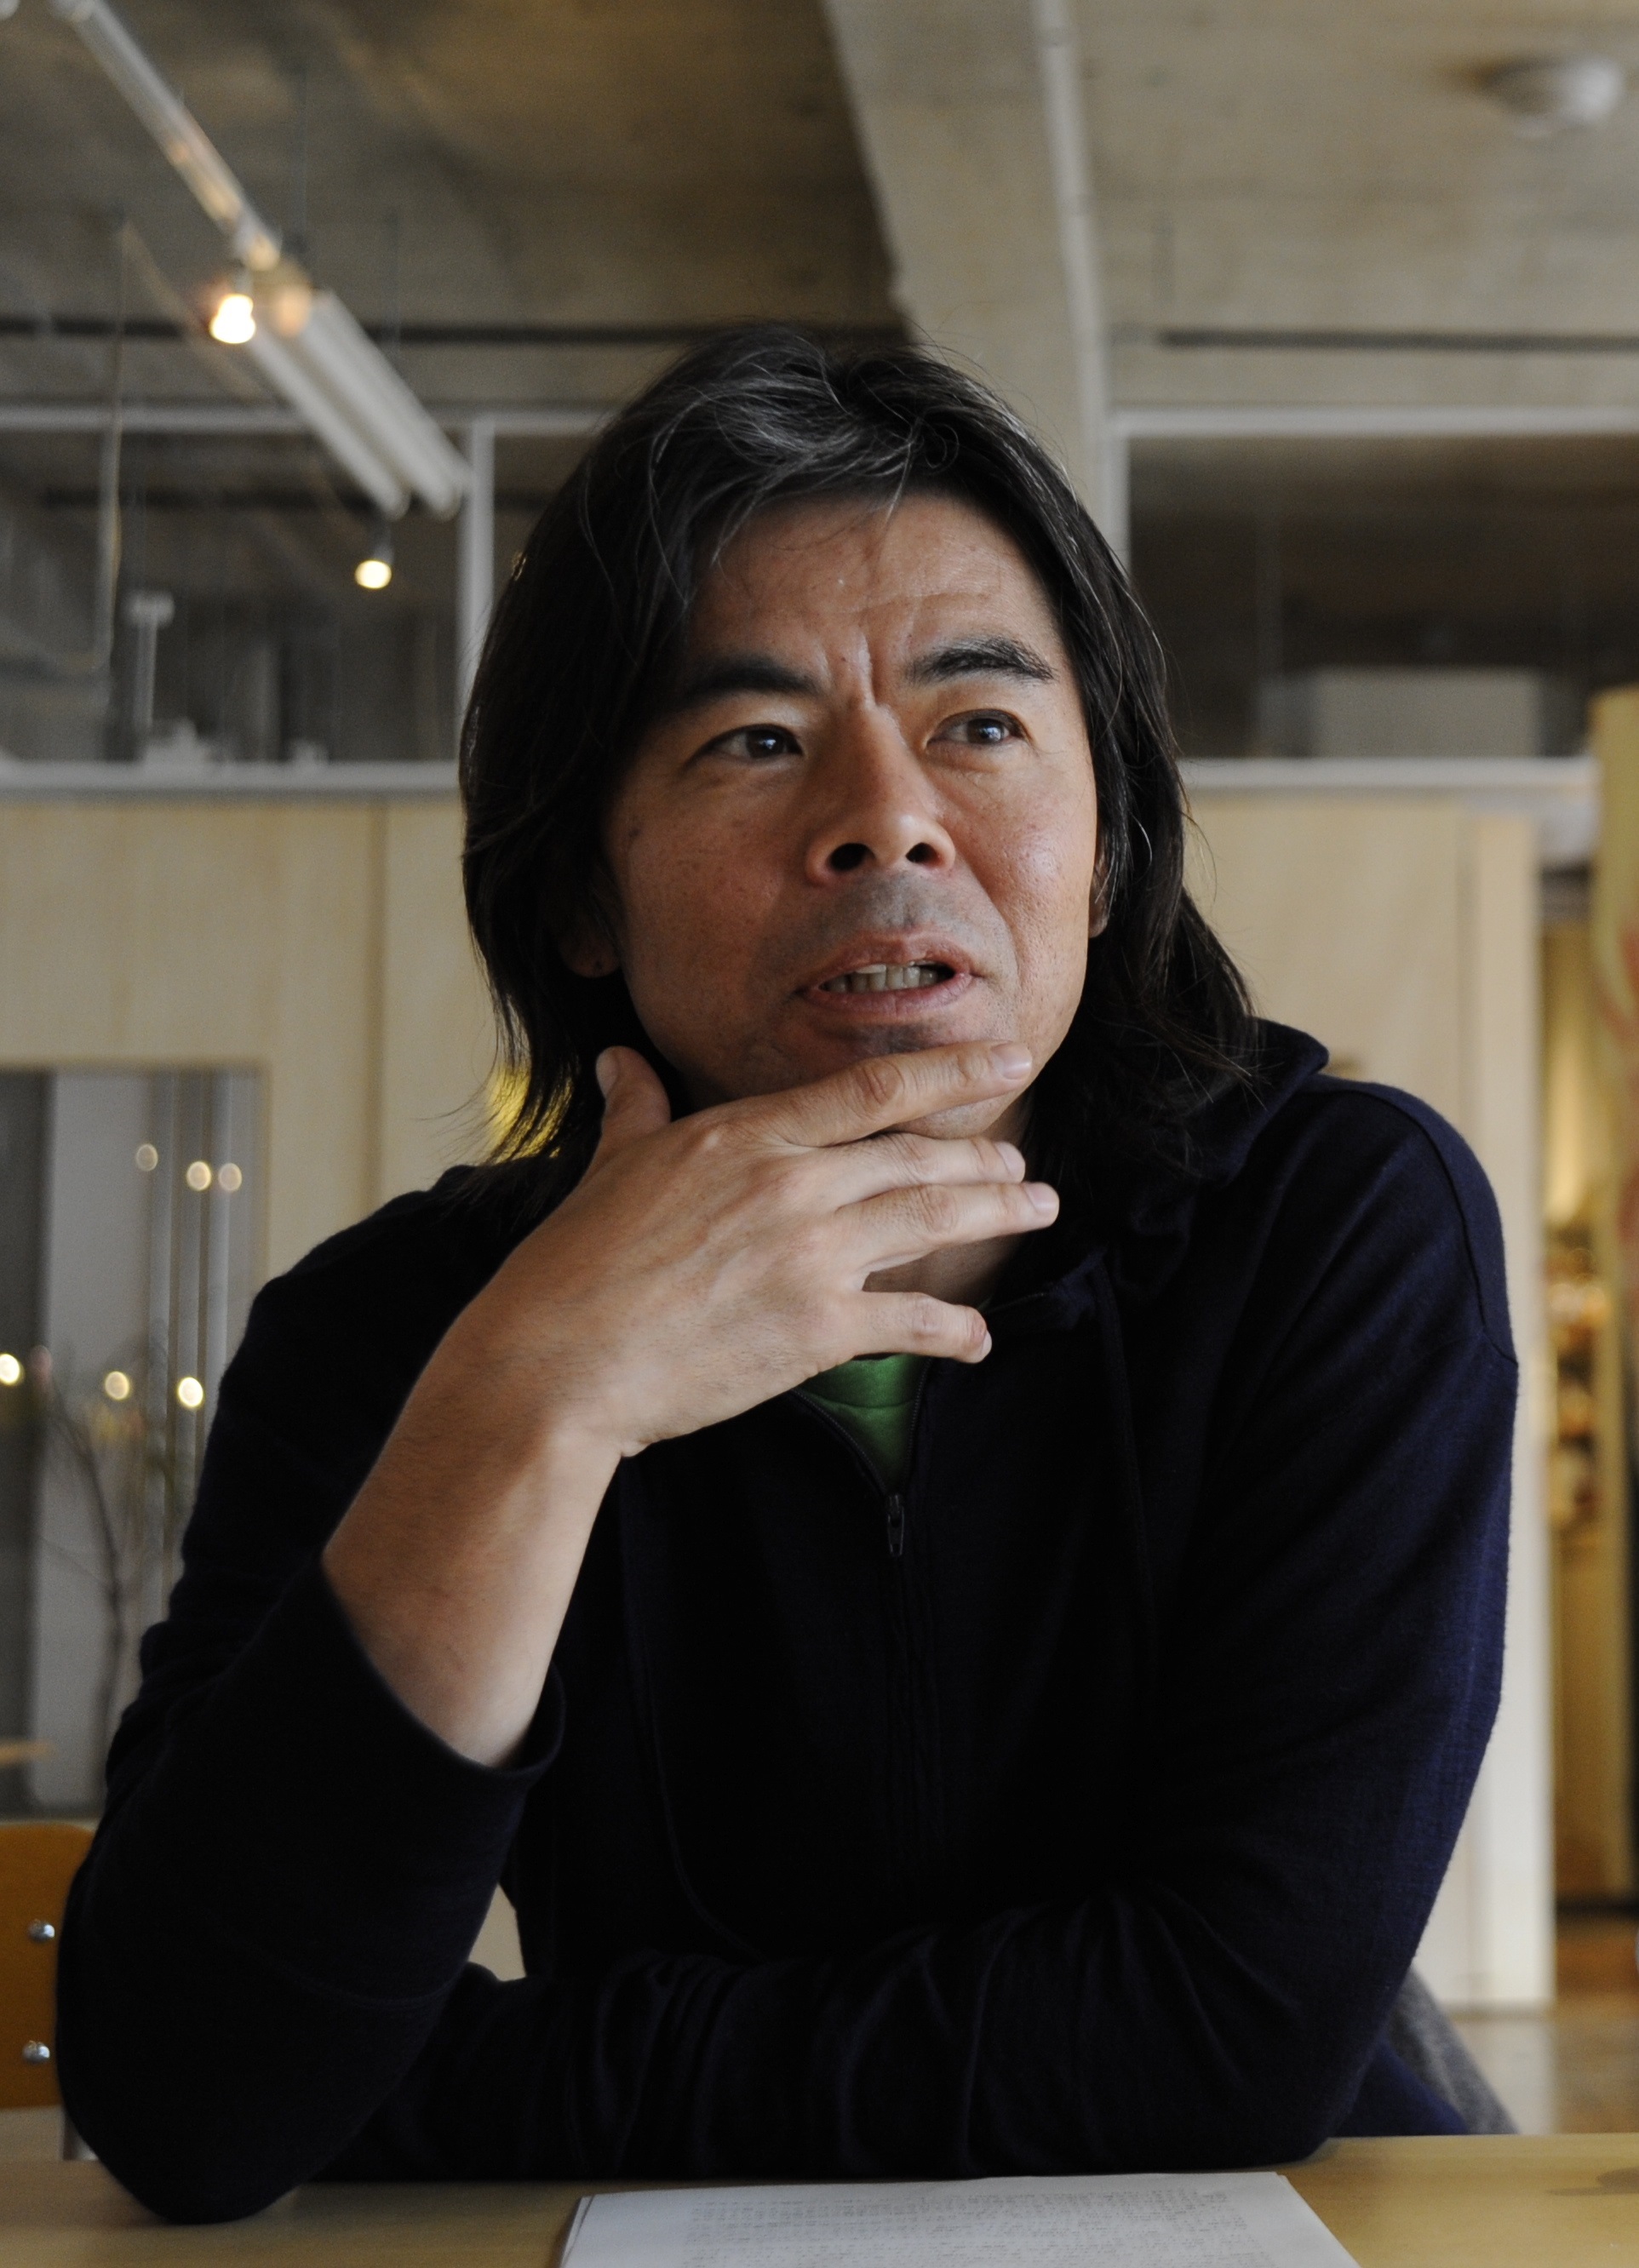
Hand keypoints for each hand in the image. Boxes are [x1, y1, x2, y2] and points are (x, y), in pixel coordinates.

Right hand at [324, 1040, 1055, 1762]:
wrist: (556, 1364)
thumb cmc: (571, 1267)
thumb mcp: (610, 1168)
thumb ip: (636, 1109)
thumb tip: (621, 1059)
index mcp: (745, 1136)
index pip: (873, 1090)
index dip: (953, 1072)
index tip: (1007, 1057)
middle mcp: (790, 1185)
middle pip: (919, 1158)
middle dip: (986, 1159)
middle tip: (1025, 1166)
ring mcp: (809, 1256)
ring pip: (931, 1221)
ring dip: (995, 1214)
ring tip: (1038, 1209)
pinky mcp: (816, 1330)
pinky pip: (912, 1322)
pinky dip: (956, 1329)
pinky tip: (979, 1336)